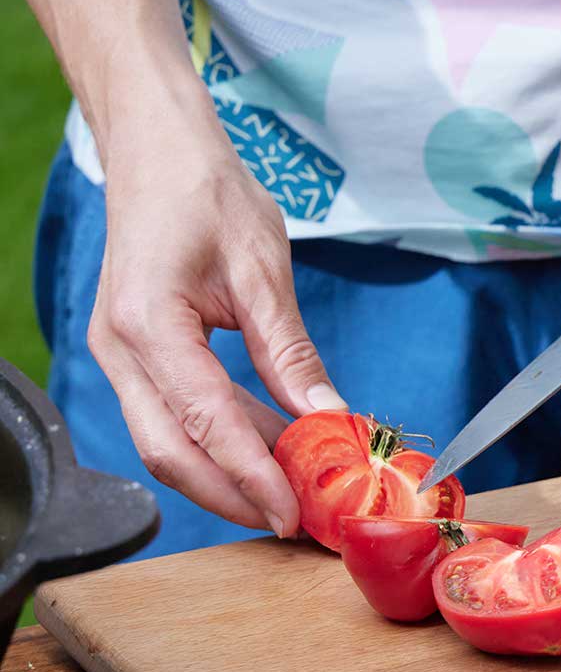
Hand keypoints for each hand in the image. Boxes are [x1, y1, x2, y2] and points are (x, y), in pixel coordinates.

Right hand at [87, 110, 344, 535]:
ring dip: (228, 473)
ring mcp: (119, 354)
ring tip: (293, 492)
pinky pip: (173, 414)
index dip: (251, 476)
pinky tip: (270, 449)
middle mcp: (120, 349)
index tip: (293, 514)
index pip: (204, 423)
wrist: (158, 151)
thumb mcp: (263, 271)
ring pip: (167, 442)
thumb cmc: (207, 193)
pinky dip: (220, 441)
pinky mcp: (135, 354)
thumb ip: (291, 353)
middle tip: (294, 521)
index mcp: (148, 325)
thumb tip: (330, 418)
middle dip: (233, 495)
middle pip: (171, 453)